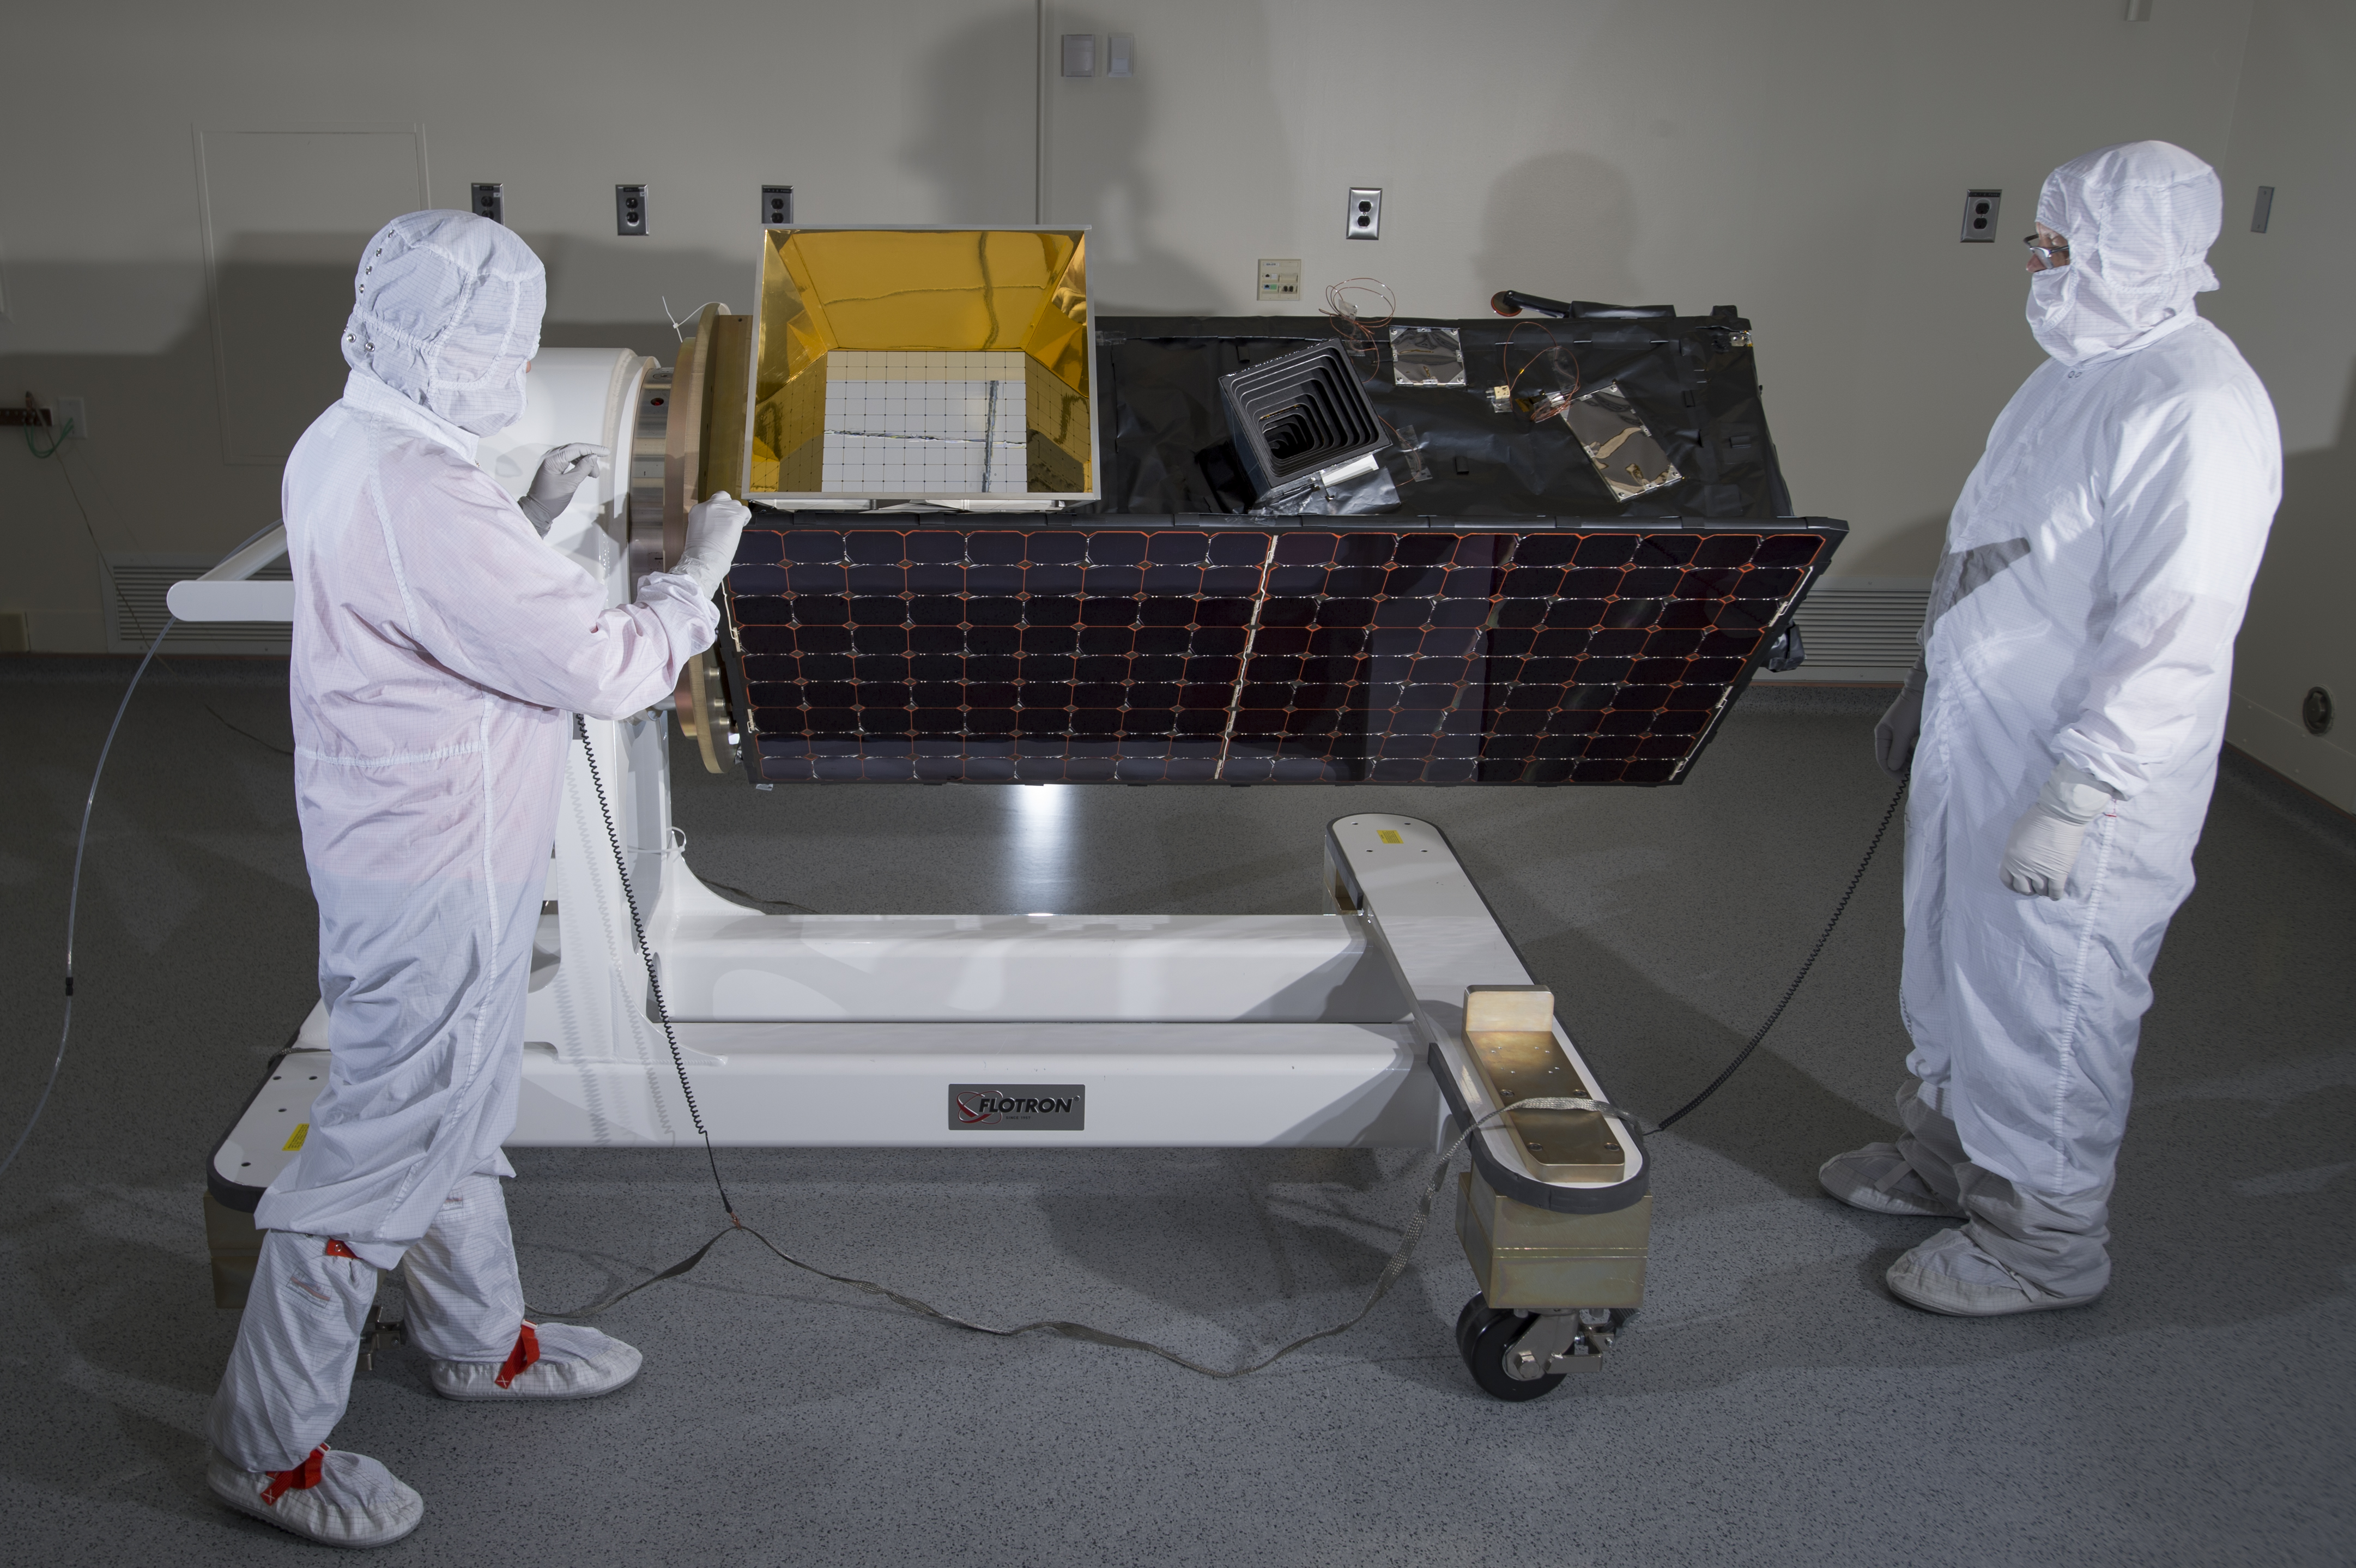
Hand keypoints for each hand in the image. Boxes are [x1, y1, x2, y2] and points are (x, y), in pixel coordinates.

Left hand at [518, 443, 608, 534]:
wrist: (537, 511)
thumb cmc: (550, 500)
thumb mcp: (570, 484)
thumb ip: (583, 469)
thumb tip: (593, 457)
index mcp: (552, 459)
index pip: (576, 448)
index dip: (593, 449)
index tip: (605, 452)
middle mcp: (550, 457)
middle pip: (574, 449)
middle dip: (589, 456)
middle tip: (598, 470)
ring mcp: (550, 461)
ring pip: (572, 454)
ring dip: (584, 461)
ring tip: (592, 474)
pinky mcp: (552, 466)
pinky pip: (567, 460)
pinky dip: (578, 464)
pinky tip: (584, 470)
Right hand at [675, 492, 751, 597]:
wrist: (704, 557)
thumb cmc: (699, 551)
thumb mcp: (695, 530)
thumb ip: (705, 521)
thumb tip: (714, 523)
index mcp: (697, 509)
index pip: (710, 503)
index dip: (717, 512)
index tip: (718, 521)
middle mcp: (710, 505)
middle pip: (722, 497)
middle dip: (727, 506)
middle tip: (728, 518)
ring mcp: (723, 509)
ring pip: (735, 504)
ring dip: (736, 513)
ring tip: (734, 526)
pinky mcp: (735, 515)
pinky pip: (745, 510)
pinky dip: (745, 517)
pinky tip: (741, 525)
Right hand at [1875, 659, 1927, 778]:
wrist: (1922, 692)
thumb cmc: (1912, 709)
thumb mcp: (1904, 733)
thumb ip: (1898, 751)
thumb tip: (1892, 767)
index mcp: (1882, 734)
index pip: (1883, 759)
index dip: (1892, 771)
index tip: (1902, 781)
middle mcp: (1888, 735)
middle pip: (1891, 758)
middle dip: (1900, 768)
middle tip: (1910, 778)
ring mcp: (1898, 733)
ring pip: (1900, 754)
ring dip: (1906, 763)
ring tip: (1915, 770)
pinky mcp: (1908, 732)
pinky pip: (1907, 749)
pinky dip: (1911, 756)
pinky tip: (1917, 760)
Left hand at [1998, 760, 2115, 898]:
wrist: (2058, 815)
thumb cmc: (2037, 818)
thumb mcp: (2016, 833)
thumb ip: (2015, 849)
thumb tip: (2018, 857)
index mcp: (2010, 857)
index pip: (2006, 880)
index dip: (2013, 884)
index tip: (2019, 884)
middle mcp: (2023, 868)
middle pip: (2023, 889)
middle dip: (2028, 889)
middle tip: (2034, 886)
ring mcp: (2041, 871)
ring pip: (2040, 891)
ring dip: (2043, 890)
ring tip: (2046, 887)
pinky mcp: (2058, 873)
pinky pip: (2055, 891)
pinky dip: (2055, 895)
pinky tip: (2056, 894)